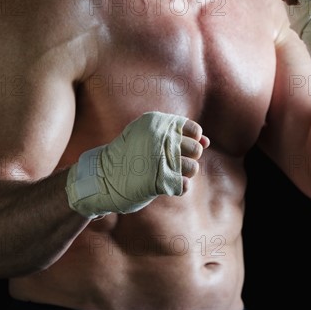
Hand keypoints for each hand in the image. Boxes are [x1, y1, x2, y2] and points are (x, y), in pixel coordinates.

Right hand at [66, 112, 209, 217]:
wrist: (102, 178)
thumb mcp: (150, 138)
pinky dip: (178, 187)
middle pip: (196, 150)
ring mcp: (159, 158)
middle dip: (188, 158)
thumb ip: (180, 136)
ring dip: (182, 174)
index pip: (194, 130)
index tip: (178, 148)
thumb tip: (207, 141)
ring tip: (164, 173)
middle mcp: (159, 137)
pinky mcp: (158, 181)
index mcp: (156, 122)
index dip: (191, 141)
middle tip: (169, 162)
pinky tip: (164, 184)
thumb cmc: (130, 155)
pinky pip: (184, 185)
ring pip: (192, 168)